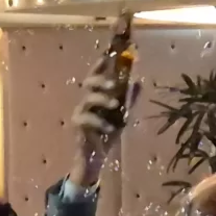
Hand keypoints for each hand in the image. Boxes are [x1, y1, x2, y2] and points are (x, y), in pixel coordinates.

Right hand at [70, 55, 130, 187]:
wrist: (95, 159)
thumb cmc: (106, 136)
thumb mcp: (121, 117)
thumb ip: (128, 101)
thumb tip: (138, 83)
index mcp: (96, 96)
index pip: (96, 76)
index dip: (100, 65)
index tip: (107, 56)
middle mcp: (86, 101)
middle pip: (88, 82)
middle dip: (101, 80)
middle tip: (114, 84)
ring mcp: (80, 113)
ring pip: (88, 98)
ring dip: (102, 99)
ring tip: (115, 105)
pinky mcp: (77, 126)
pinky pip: (86, 119)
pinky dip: (99, 122)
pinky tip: (109, 129)